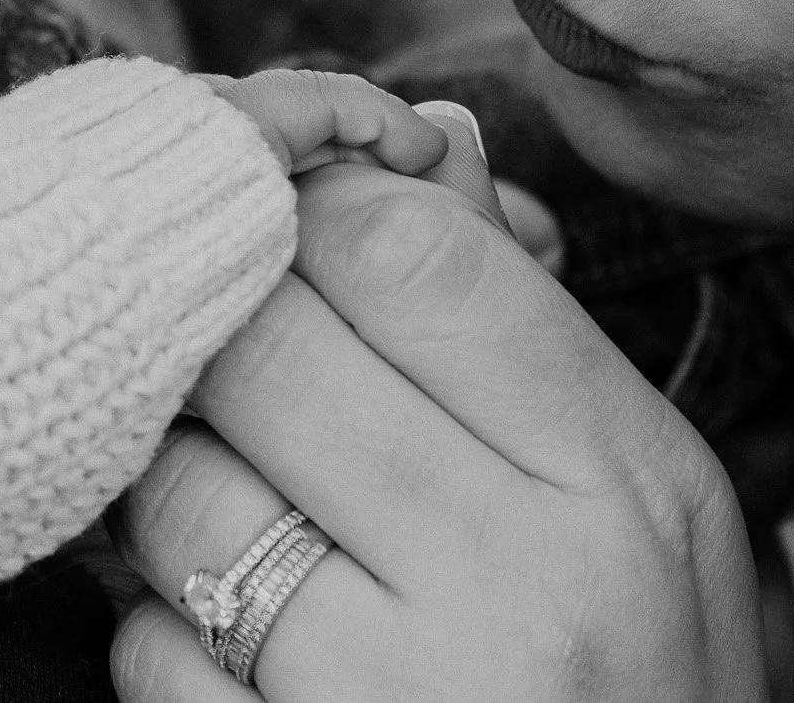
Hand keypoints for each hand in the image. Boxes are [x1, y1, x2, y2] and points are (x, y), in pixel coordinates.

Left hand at [108, 159, 764, 700]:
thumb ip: (528, 329)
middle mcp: (517, 577)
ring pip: (178, 495)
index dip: (310, 215)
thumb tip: (428, 145)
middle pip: (265, 351)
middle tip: (228, 353)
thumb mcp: (646, 496)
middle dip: (219, 332)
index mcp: (619, 473)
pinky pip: (147, 649)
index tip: (287, 232)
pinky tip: (236, 637)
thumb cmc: (639, 678)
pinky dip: (161, 626)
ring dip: (174, 478)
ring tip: (234, 498)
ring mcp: (399, 693)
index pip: (407, 255)